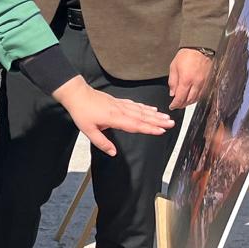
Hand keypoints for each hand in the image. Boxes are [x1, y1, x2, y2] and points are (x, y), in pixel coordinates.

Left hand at [51, 77, 173, 157]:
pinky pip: (135, 105)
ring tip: (166, 117)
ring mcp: (120, 105)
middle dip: (158, 121)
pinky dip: (145, 107)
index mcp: (114, 118)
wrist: (76, 94)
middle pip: (142, 117)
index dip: (149, 128)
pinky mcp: (118, 101)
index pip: (135, 125)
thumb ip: (102, 142)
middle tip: (172, 123)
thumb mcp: (88, 131)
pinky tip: (152, 110)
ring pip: (141, 110)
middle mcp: (120, 110)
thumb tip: (113, 153)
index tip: (161, 131)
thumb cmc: (81, 112)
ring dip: (154, 114)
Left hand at [168, 48, 214, 110]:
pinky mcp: (209, 81)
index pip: (180, 98)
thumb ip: (172, 82)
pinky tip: (193, 97)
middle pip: (189, 100)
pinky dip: (197, 97)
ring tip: (184, 102)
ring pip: (197, 98)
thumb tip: (172, 93)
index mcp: (186, 80)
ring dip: (190, 102)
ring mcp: (204, 83)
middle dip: (182, 105)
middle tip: (177, 105)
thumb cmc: (186, 55)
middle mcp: (196, 83)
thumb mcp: (174, 67)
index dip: (176, 104)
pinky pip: (203, 93)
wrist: (200, 48)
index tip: (172, 106)